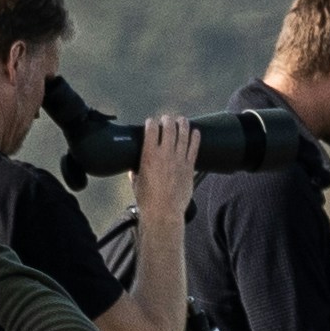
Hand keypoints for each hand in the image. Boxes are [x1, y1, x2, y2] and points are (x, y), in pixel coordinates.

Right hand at [131, 114, 197, 236]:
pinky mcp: (189, 167)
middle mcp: (165, 154)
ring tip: (182, 119)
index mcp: (149, 155)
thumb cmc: (147, 200)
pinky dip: (195, 138)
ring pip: (183, 135)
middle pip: (169, 128)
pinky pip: (194, 148)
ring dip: (183, 124)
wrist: (164, 211)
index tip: (151, 122)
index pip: (151, 130)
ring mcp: (179, 159)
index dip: (151, 122)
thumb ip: (135, 172)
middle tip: (167, 118)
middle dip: (168, 120)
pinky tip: (196, 132)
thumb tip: (133, 168)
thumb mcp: (136, 183)